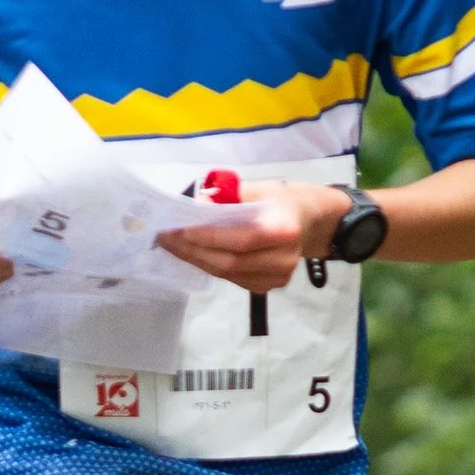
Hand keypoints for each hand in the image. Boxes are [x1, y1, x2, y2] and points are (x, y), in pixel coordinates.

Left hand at [157, 180, 350, 292]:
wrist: (310, 222)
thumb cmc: (282, 200)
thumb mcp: (259, 188)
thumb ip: (228, 195)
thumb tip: (193, 203)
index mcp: (285, 230)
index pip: (241, 239)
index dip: (208, 236)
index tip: (177, 227)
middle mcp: (284, 259)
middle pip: (230, 262)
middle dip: (192, 250)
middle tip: (164, 236)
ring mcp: (277, 278)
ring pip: (227, 273)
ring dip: (195, 259)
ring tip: (171, 244)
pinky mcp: (267, 287)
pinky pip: (231, 279)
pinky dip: (208, 265)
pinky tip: (191, 252)